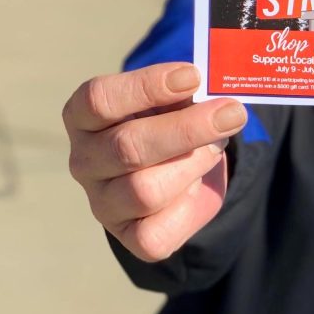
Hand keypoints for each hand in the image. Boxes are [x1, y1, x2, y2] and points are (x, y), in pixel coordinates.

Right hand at [62, 62, 247, 261]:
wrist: (178, 168)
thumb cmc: (167, 119)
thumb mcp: (171, 97)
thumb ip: (183, 90)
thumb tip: (214, 87)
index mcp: (83, 117)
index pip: (100, 99)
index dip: (147, 86)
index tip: (193, 76)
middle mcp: (84, 161)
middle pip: (127, 146)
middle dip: (187, 129)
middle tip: (231, 113)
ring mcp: (102, 203)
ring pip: (144, 191)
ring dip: (192, 165)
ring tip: (216, 146)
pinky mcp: (128, 237)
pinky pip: (156, 234)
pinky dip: (189, 206)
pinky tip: (200, 183)